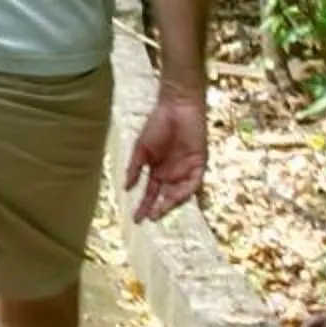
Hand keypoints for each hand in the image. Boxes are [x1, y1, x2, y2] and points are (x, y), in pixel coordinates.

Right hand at [123, 89, 206, 221]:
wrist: (176, 107)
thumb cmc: (157, 124)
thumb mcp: (141, 149)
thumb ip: (134, 169)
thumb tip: (126, 188)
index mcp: (158, 170)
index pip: (151, 193)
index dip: (144, 206)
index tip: (136, 219)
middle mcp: (172, 173)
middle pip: (166, 197)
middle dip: (159, 208)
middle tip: (150, 218)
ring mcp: (186, 169)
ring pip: (180, 192)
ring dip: (172, 202)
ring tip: (161, 209)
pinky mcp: (199, 163)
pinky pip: (194, 182)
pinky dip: (186, 190)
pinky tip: (177, 196)